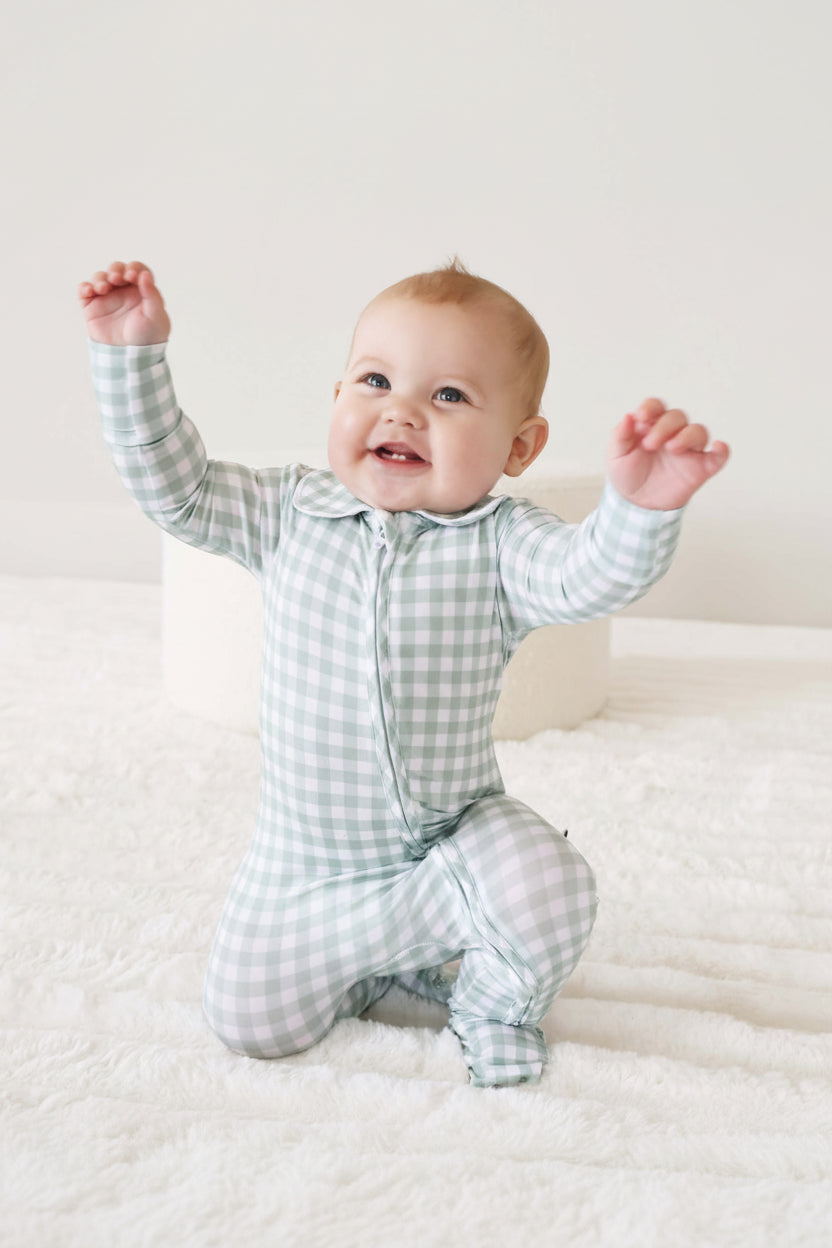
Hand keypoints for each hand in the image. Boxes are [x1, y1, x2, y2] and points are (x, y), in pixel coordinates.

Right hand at [78, 261, 170, 345]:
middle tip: (117, 278)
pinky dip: (85, 286)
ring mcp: (107, 298)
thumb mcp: (156, 316)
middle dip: (115, 269)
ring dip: (100, 278)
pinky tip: (90, 291)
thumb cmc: (148, 337)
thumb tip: (145, 274)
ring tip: (103, 288)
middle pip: (116, 269)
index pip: (136, 269)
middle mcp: (124, 291)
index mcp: (141, 291)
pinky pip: (84, 290)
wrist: (130, 357)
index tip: (132, 276)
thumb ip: (152, 294)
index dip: (133, 268)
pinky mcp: (92, 307)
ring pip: (100, 277)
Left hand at [607, 398, 729, 509]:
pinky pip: (718, 457)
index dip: (651, 407)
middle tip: (649, 445)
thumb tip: (629, 416)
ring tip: (672, 448)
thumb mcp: (616, 456)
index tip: (642, 418)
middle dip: (664, 426)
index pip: (656, 406)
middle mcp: (672, 434)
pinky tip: (718, 448)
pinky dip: (722, 451)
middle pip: (677, 416)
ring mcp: (688, 450)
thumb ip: (620, 436)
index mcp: (651, 426)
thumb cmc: (627, 475)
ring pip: (698, 431)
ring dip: (687, 435)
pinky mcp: (700, 468)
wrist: (636, 504)